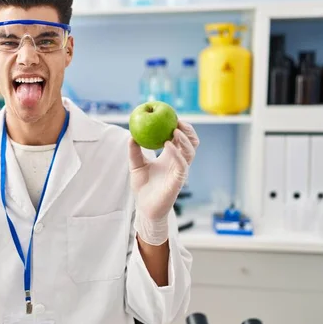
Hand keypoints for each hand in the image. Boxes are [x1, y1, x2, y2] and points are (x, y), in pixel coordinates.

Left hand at [128, 120, 199, 244]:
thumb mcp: (136, 165)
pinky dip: (177, 152)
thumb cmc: (142, 187)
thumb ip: (134, 151)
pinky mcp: (179, 180)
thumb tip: (131, 135)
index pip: (180, 138)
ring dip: (184, 139)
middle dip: (188, 129)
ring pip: (191, 151)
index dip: (180, 126)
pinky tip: (168, 145)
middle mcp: (178, 162)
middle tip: (177, 120)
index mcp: (170, 156)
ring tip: (174, 130)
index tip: (171, 116)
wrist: (145, 207)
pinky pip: (183, 164)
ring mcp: (180, 170)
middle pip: (191, 142)